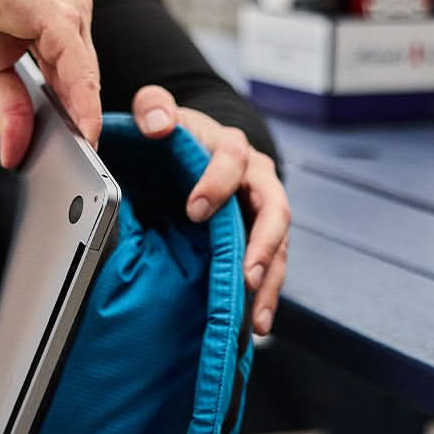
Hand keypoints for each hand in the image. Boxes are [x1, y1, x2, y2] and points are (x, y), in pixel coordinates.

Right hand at [0, 0, 100, 167]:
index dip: (74, 116)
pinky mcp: (56, 9)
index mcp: (56, 26)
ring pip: (84, 72)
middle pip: (83, 78)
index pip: (74, 79)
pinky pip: (76, 61)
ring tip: (82, 151)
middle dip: (78, 121)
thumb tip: (13, 151)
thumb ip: (9, 108)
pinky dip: (79, 96)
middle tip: (79, 162)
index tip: (75, 152)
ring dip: (83, 115)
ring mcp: (68, 9)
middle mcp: (71, 14)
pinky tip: (78, 124)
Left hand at [132, 85, 289, 335]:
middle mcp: (257, 180)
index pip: (233, 161)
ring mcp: (263, 211)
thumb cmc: (177, 133)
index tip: (194, 209)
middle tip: (246, 274)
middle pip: (274, 210)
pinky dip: (264, 296)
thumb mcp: (159, 111)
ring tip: (257, 317)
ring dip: (270, 281)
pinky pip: (270, 267)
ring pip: (279, 246)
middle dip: (262, 244)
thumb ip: (154, 108)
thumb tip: (159, 124)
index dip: (217, 183)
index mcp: (232, 148)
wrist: (196, 147)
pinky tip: (254, 325)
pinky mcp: (260, 238)